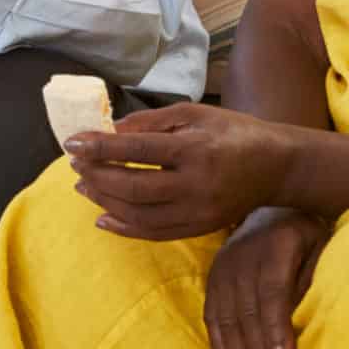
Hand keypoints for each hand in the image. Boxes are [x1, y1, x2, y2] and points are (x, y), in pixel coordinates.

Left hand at [66, 104, 296, 240]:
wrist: (277, 167)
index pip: (138, 150)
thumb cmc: (233, 132)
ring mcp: (199, 212)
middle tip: (75, 165)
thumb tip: (110, 131)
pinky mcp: (200, 228)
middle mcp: (196, 185)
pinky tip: (103, 218)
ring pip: (140, 215)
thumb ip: (151, 122)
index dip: (101, 147)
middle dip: (97, 176)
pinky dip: (125, 228)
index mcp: (195, 149)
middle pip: (134, 187)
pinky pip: (155, 234)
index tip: (72, 143)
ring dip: (105, 203)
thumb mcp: (194, 114)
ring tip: (83, 186)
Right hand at [203, 208, 326, 348]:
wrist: (268, 207)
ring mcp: (223, 269)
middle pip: (249, 314)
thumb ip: (313, 277)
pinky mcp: (212, 280)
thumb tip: (309, 319)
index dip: (276, 328)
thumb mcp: (319, 244)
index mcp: (274, 247)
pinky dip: (221, 346)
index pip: (272, 292)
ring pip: (229, 322)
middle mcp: (242, 258)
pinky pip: (212, 318)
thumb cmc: (305, 233)